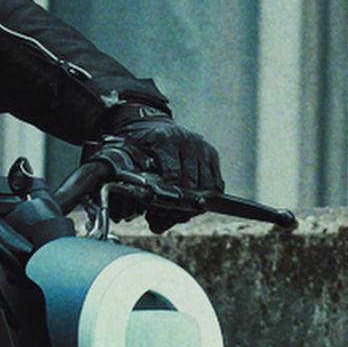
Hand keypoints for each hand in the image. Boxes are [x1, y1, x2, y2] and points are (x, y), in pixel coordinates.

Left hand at [102, 106, 223, 205]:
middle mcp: (186, 141)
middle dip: (178, 206)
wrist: (152, 124)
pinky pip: (216, 183)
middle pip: (191, 184)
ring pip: (206, 187)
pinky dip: (206, 197)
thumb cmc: (140, 146)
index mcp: (163, 139)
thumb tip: (145, 222)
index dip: (166, 199)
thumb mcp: (131, 159)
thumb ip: (135, 185)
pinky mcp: (211, 153)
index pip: (173, 176)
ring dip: (193, 205)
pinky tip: (192, 202)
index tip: (157, 213)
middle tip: (165, 217)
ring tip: (178, 212)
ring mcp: (201, 147)